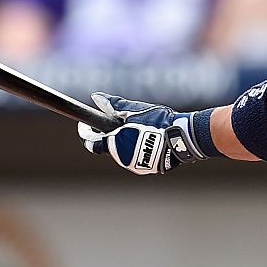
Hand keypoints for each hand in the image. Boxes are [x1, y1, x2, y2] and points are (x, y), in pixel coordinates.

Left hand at [77, 93, 206, 174]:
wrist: (182, 138)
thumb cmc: (158, 122)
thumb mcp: (135, 109)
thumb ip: (114, 104)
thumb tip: (96, 98)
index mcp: (115, 144)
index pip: (91, 142)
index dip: (86, 133)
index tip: (84, 125)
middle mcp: (121, 158)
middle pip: (109, 145)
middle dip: (111, 133)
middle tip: (120, 121)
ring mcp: (134, 165)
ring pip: (123, 151)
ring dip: (125, 140)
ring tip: (138, 127)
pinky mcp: (146, 169)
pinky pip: (135, 157)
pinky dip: (136, 148)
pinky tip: (147, 138)